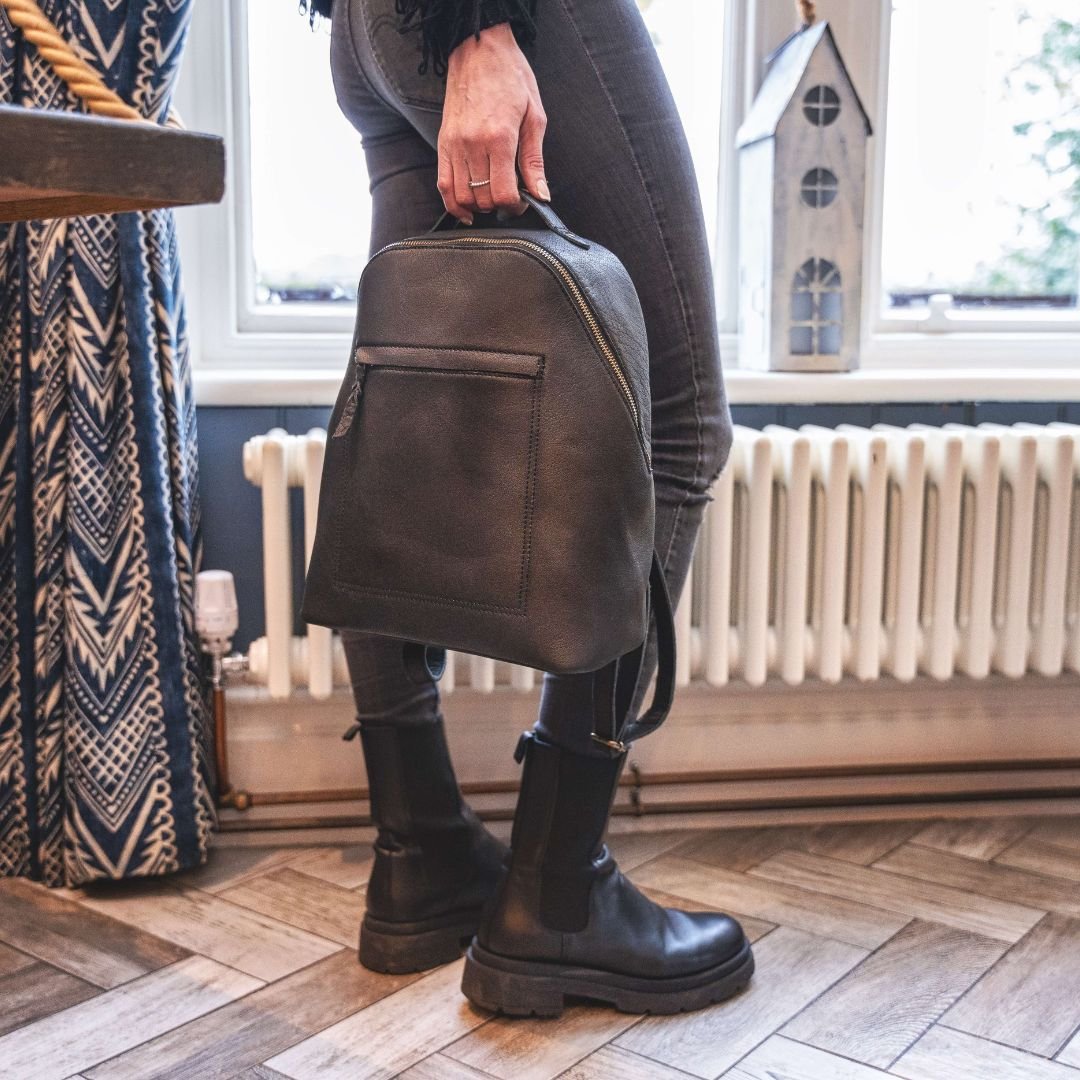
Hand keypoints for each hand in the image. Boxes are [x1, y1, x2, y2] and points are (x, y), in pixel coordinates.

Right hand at [438, 23, 548, 223]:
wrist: (479, 48)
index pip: (503, 193)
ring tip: (491, 197)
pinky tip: (467, 209)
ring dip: (478, 206)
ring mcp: (454, 145)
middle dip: (499, 206)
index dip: (516, 206)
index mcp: (499, 138)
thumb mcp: (535, 116)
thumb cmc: (510, 77)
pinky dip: (454, 203)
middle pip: (483, 199)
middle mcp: (473, 144)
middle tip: (511, 196)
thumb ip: (534, 160)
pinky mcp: (443, 143)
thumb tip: (541, 193)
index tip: (524, 200)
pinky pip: (443, 185)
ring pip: (462, 197)